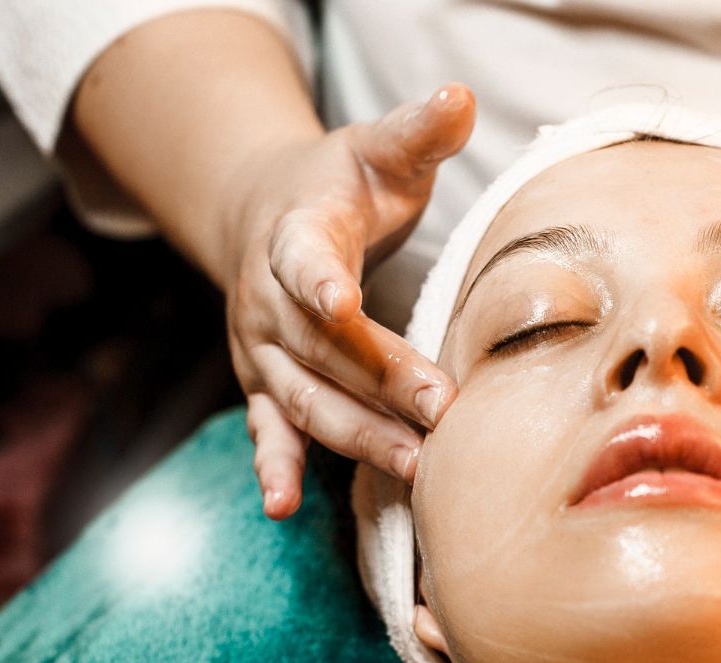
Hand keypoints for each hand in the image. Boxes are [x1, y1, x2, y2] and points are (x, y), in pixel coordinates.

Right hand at [221, 85, 474, 518]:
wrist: (265, 213)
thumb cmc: (340, 184)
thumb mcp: (377, 149)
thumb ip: (418, 131)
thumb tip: (457, 98)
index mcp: (295, 235)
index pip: (306, 260)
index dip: (321, 280)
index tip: (341, 301)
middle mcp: (268, 301)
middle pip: (324, 348)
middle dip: (380, 382)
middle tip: (441, 413)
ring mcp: (263, 350)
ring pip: (306, 399)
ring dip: (355, 435)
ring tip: (412, 465)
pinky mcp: (265, 385)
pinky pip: (268, 429)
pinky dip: (274, 466)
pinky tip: (282, 506)